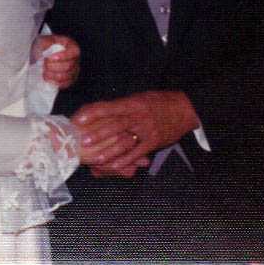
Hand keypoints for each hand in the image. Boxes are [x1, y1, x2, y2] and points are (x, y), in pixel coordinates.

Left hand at [36, 34, 79, 88]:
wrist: (40, 55)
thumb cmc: (44, 46)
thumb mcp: (44, 40)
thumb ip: (47, 44)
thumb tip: (49, 54)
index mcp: (72, 46)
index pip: (74, 52)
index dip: (63, 56)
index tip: (49, 57)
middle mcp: (75, 59)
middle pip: (68, 66)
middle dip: (53, 66)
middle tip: (43, 64)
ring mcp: (73, 71)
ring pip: (66, 76)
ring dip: (52, 75)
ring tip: (44, 71)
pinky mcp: (69, 80)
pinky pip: (65, 84)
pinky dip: (55, 82)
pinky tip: (47, 78)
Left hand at [72, 91, 198, 176]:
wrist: (184, 109)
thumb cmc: (157, 102)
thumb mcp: (138, 98)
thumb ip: (120, 106)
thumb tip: (98, 111)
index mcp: (132, 103)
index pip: (109, 107)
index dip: (93, 112)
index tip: (79, 118)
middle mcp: (138, 116)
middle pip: (115, 125)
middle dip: (98, 133)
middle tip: (82, 140)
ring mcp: (147, 130)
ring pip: (125, 141)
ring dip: (109, 150)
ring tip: (95, 158)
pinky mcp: (154, 142)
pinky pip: (138, 152)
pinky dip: (126, 159)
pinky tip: (114, 165)